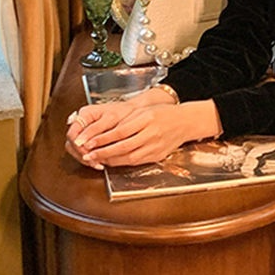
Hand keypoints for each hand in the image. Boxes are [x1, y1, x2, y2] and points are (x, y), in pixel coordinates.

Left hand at [66, 98, 221, 168]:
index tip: (88, 142)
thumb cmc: (164, 114)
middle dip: (103, 152)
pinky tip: (113, 161)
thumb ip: (126, 121)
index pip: (120, 132)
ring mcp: (156, 146)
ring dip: (111, 160)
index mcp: (147, 119)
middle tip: (88, 155)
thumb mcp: (144, 112)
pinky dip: (123, 162)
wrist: (186, 122)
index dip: (102, 139)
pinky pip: (137, 162)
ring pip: (129, 158)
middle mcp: (152, 134)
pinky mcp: (157, 156)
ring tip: (97, 159)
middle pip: (122, 147)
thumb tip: (105, 132)